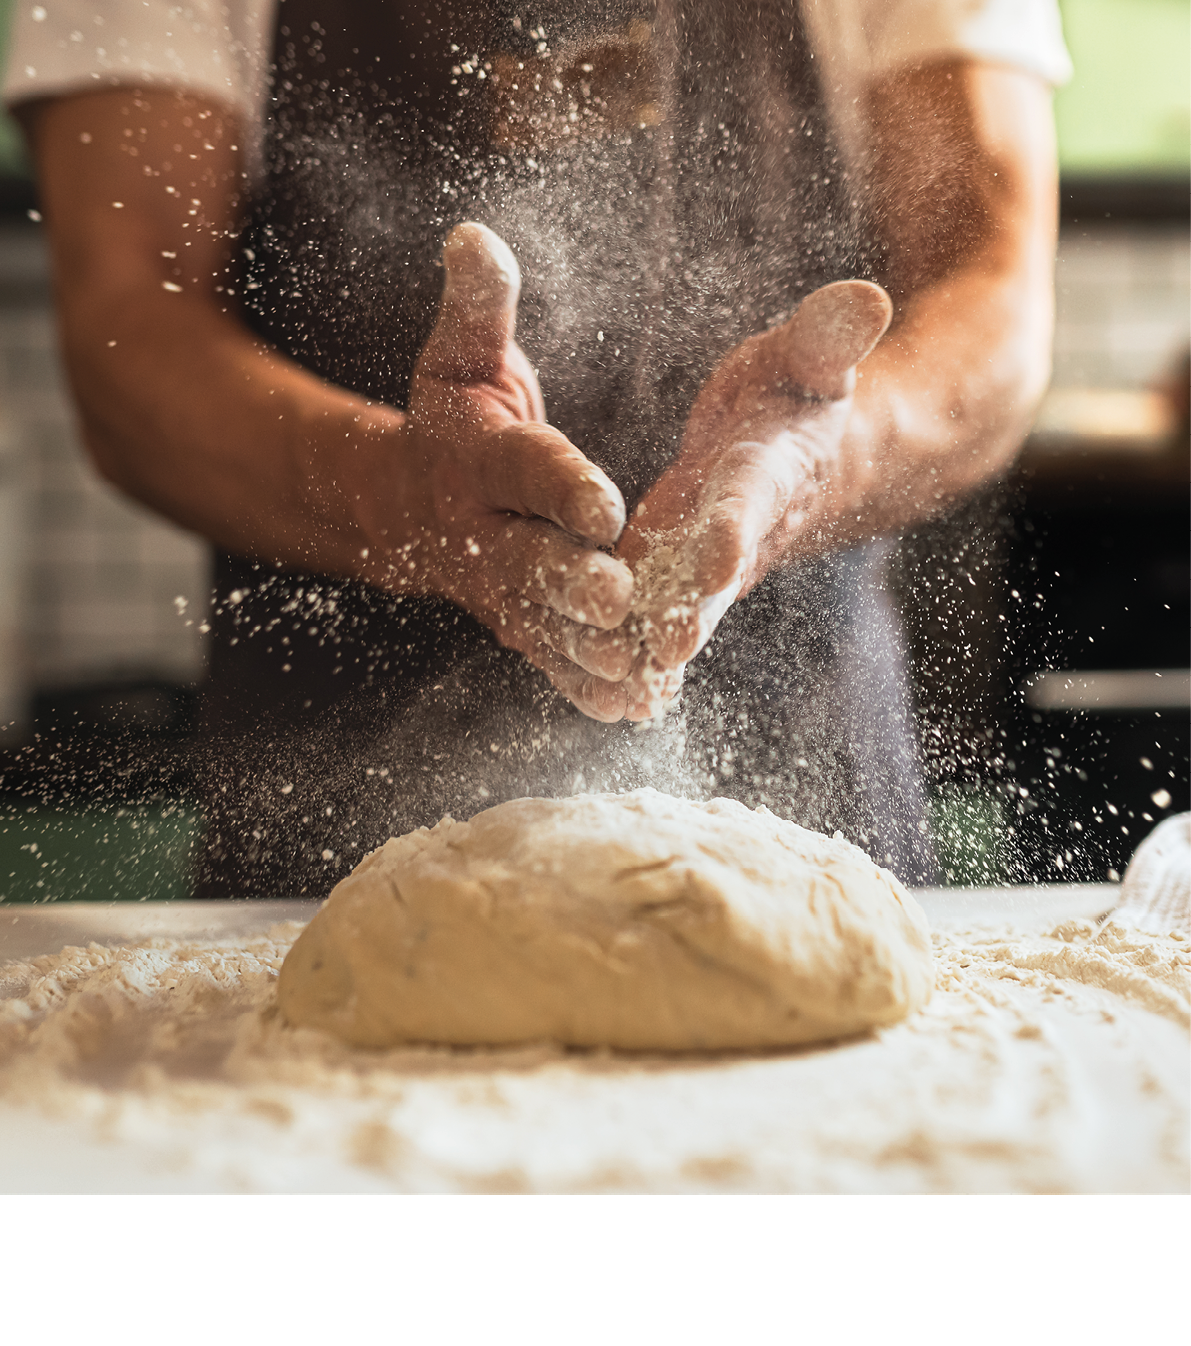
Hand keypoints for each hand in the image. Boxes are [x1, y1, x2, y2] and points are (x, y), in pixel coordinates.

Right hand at [369, 223, 635, 720]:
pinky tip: (630, 706)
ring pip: (542, 624)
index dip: (560, 483)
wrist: (406, 505)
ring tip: (638, 669)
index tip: (605, 502)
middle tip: (621, 600)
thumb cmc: (452, 420)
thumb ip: (478, 307)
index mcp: (478, 460)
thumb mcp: (460, 358)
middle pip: (529, 559)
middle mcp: (483, 532)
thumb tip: (472, 233)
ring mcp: (497, 588)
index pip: (523, 470)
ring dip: (586, 650)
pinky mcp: (515, 623)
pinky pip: (548, 658)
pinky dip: (582, 684)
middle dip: (572, 581)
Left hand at [617, 280, 892, 719]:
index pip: (753, 497)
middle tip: (666, 646)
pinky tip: (610, 692)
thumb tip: (868, 296)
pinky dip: (640, 654)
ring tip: (625, 687)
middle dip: (694, 609)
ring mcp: (708, 561)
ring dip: (655, 646)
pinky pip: (659, 618)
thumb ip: (828, 336)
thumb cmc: (798, 393)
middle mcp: (741, 527)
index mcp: (769, 468)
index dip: (736, 524)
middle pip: (716, 574)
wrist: (804, 457)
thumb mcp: (809, 356)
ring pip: (683, 608)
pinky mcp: (678, 576)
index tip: (718, 554)